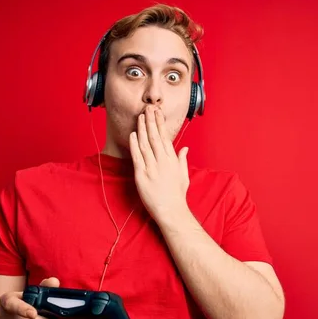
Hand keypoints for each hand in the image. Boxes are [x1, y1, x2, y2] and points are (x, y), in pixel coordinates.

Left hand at [129, 105, 189, 222]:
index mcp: (172, 160)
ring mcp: (151, 167)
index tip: (157, 112)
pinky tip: (133, 134)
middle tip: (147, 108)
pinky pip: (137, 156)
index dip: (160, 123)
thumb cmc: (177, 195)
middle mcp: (162, 161)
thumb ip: (182, 160)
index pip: (165, 136)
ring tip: (140, 116)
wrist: (171, 210)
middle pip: (155, 136)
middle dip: (151, 120)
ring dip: (142, 128)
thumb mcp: (183, 175)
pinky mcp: (141, 175)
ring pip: (145, 144)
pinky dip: (134, 144)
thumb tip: (184, 148)